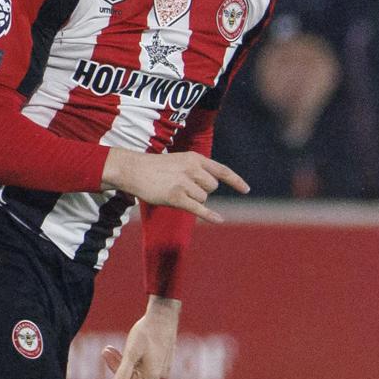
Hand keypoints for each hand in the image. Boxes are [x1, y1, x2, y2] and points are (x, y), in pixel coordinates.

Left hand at [101, 298, 178, 378]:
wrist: (165, 315)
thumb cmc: (147, 332)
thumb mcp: (131, 351)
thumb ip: (123, 371)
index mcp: (152, 375)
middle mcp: (158, 374)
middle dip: (116, 369)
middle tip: (106, 350)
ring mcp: (160, 367)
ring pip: (136, 373)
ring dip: (121, 363)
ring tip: (110, 347)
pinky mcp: (160, 360)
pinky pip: (142, 366)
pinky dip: (131, 359)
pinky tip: (129, 345)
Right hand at [103, 149, 247, 222]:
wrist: (132, 169)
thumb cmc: (156, 167)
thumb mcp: (180, 160)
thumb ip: (197, 169)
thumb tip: (212, 184)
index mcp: (195, 158)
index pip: (222, 170)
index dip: (235, 181)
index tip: (246, 190)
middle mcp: (192, 169)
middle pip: (212, 188)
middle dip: (203, 191)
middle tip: (184, 187)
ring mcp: (184, 183)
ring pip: (203, 198)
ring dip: (193, 199)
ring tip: (174, 191)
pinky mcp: (176, 197)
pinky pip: (198, 208)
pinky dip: (210, 215)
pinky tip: (220, 220)